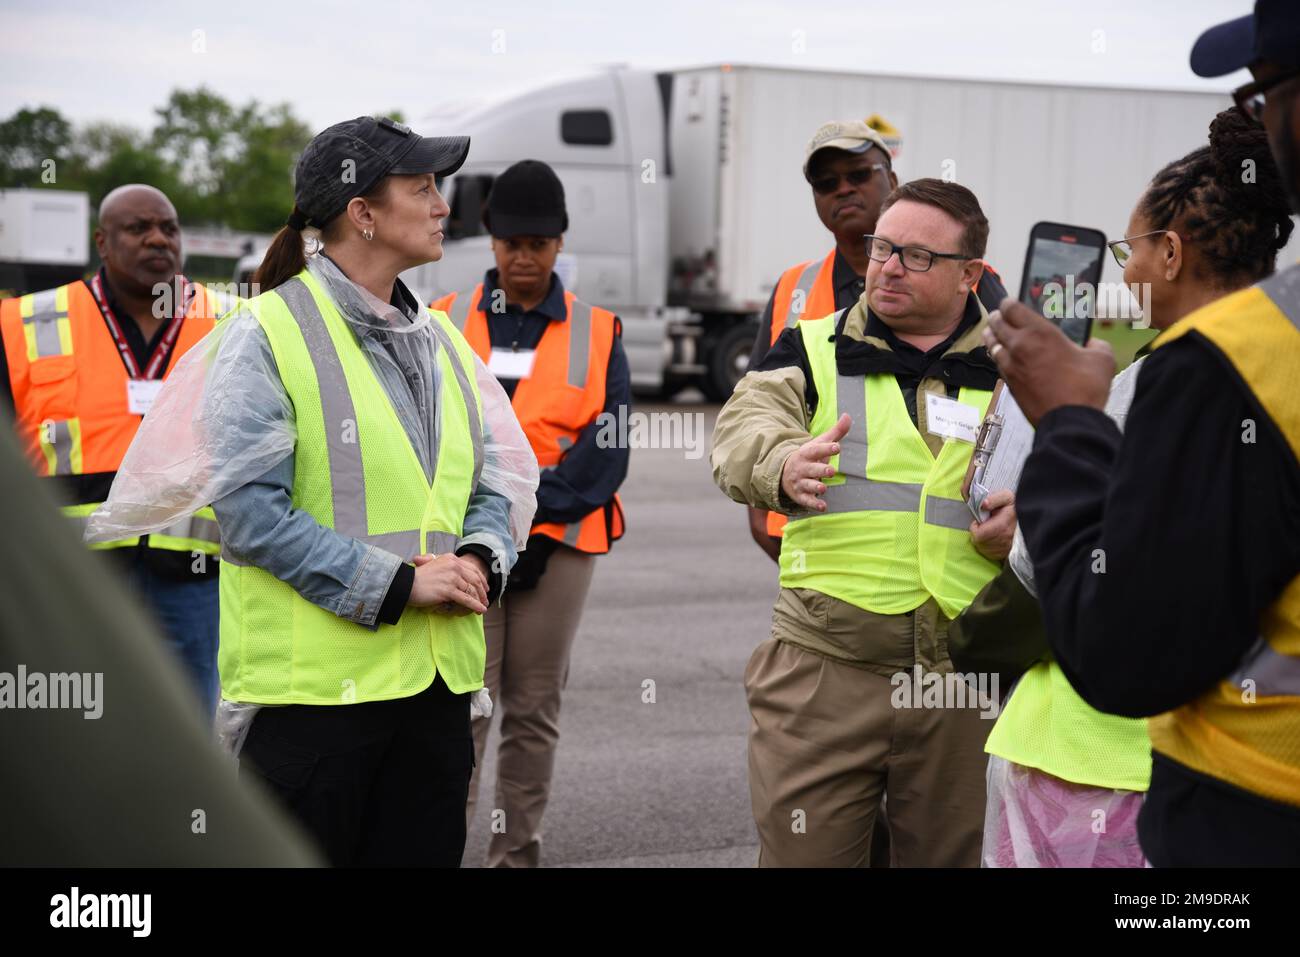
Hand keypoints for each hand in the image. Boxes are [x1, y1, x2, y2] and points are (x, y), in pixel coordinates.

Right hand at [409, 553, 487, 615]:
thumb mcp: (434, 565)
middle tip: (486, 600)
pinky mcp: (448, 590)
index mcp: (452, 559)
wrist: (406, 584)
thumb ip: (446, 567)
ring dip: (480, 600)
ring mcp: (452, 578)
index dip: (481, 579)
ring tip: (483, 608)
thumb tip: (457, 574)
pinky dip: (475, 605)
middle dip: (482, 591)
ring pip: (471, 590)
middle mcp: (454, 566)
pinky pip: (466, 599)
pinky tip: (480, 610)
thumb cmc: (418, 577)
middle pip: (474, 580)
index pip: (472, 569)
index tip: (485, 588)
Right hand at [780, 413, 851, 511]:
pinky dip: (814, 504)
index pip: (816, 450)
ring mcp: (800, 482)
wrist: (783, 473)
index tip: (837, 447)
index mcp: (807, 453)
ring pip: (808, 485)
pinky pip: (806, 500)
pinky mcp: (800, 495)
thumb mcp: (819, 444)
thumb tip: (848, 416)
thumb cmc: (808, 457)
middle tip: (831, 471)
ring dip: (815, 487)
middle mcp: (803, 468)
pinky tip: (823, 506)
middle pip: (812, 469)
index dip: (826, 448)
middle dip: (821, 470)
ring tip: (823, 488)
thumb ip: (836, 432)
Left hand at [969, 488, 1015, 560]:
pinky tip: (994, 538)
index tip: (981, 520)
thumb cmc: (1018, 510)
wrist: (1034, 521)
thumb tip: (983, 504)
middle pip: (979, 543)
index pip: (977, 535)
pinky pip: (990, 554)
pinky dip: (989, 547)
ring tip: (990, 531)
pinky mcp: (1006, 555)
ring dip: (983, 540)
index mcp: (1001, 527)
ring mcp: (1005, 549)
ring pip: (983, 549)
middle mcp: (1003, 541)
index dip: (975, 527)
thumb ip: (994, 499)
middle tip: (986, 525)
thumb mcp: (1007, 498)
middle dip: (979, 533)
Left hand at [984, 297, 1113, 425]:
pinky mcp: (1009, 383)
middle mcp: (1019, 346)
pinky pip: (996, 363)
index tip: (1011, 302)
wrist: (1070, 420)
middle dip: (998, 316)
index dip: (1009, 302)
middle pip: (996, 323)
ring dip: (992, 335)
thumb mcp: (1102, 358)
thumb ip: (1095, 344)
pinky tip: (1003, 356)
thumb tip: (1091, 345)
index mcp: (1040, 332)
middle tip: (1001, 315)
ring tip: (994, 332)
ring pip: (991, 343)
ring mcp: (1010, 365)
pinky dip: (997, 356)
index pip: (1012, 307)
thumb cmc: (1085, 389)